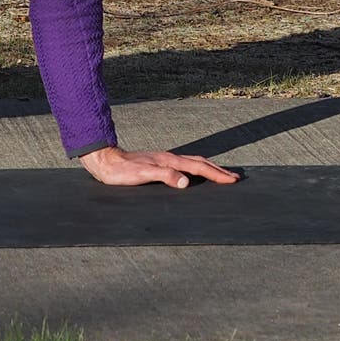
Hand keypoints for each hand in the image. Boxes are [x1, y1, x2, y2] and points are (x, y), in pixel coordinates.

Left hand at [78, 146, 239, 187]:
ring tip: (220, 174)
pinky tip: (193, 174)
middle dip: (218, 170)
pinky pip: (184, 165)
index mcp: (168, 161)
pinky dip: (196, 169)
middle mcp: (169, 158)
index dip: (216, 174)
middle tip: (234, 177)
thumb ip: (165, 176)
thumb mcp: (142, 175)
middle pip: (200, 162)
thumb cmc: (121, 171)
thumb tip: (186, 182)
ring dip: (209, 168)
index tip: (232, 180)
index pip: (198, 167)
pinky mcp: (158, 164)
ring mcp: (164, 160)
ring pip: (192, 162)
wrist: (105, 162)